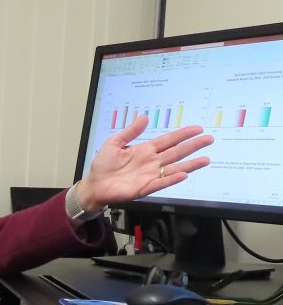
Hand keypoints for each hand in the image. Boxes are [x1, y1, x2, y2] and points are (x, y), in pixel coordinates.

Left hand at [76, 115, 213, 209]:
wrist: (95, 184)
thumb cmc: (103, 165)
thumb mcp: (114, 143)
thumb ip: (130, 132)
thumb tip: (144, 117)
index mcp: (145, 150)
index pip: (168, 140)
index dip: (182, 134)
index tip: (197, 129)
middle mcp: (151, 162)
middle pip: (176, 152)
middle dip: (193, 146)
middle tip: (209, 139)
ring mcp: (150, 175)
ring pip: (174, 168)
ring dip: (190, 164)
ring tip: (205, 159)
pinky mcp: (145, 187)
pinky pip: (161, 182)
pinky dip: (172, 178)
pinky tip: (183, 174)